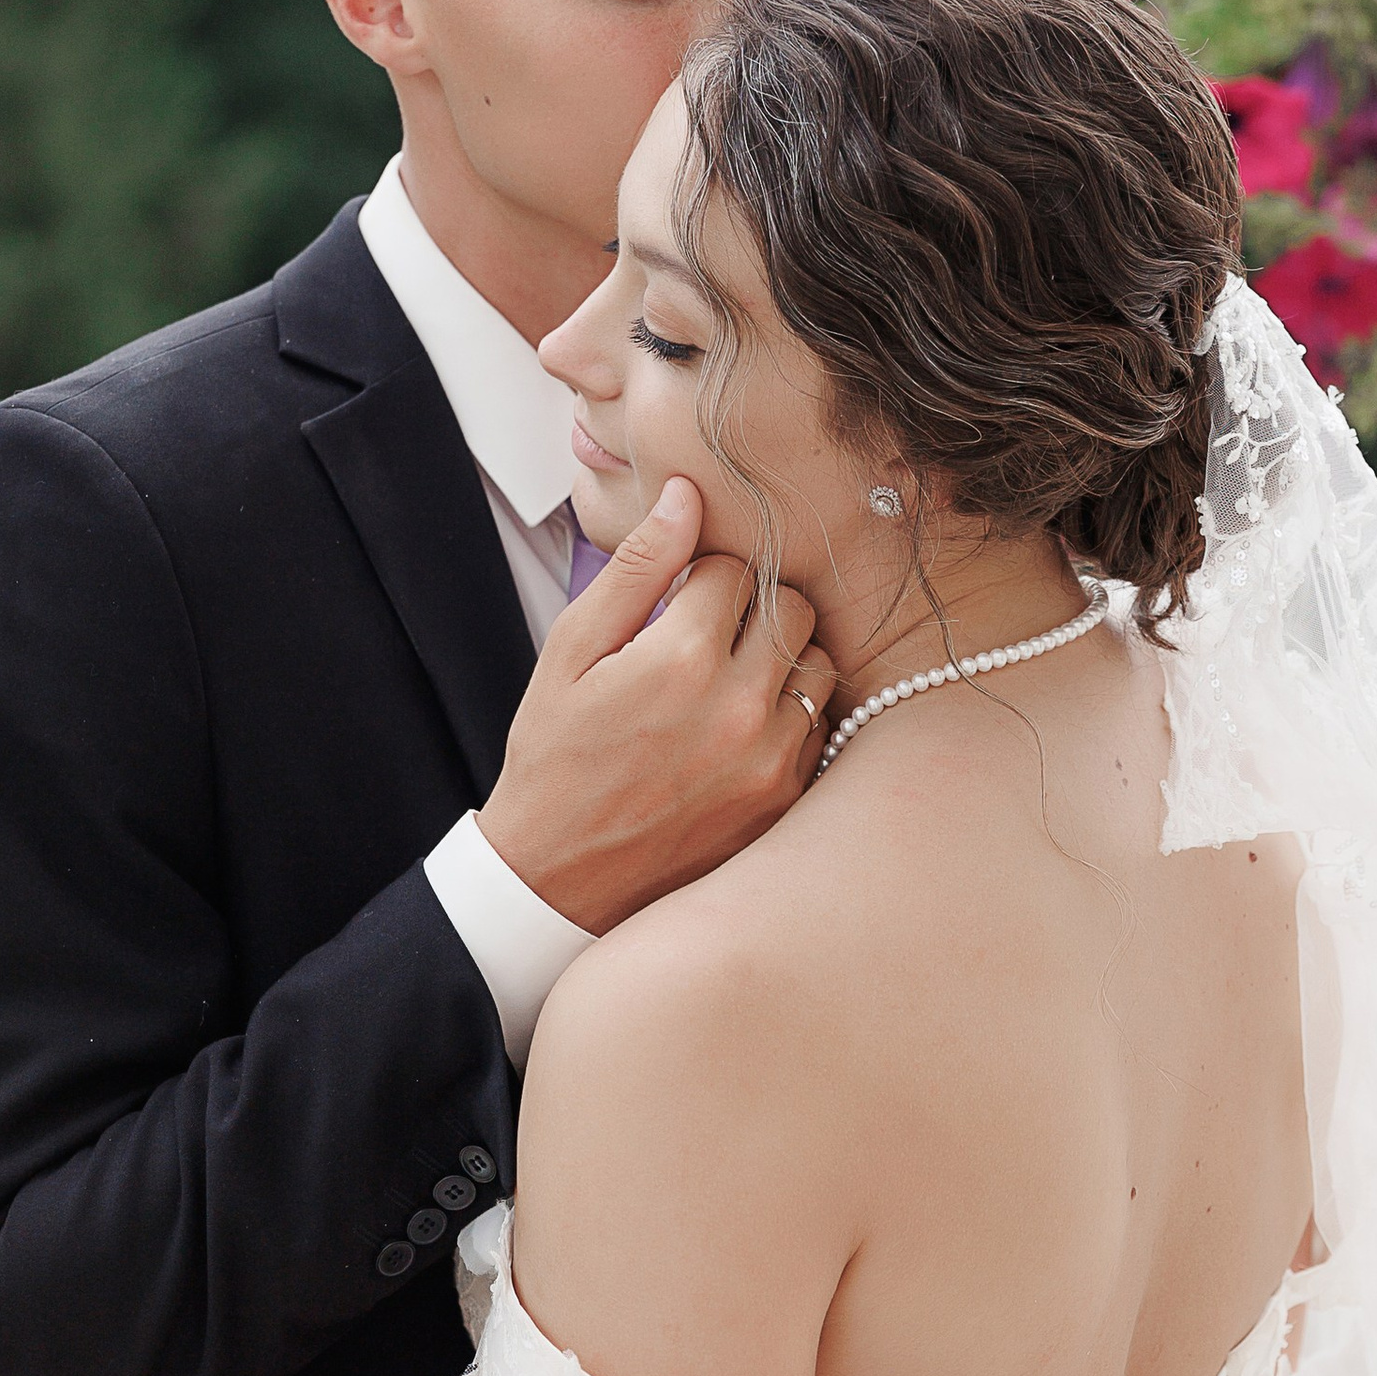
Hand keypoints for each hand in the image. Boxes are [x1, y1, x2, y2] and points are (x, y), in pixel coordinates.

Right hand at [479, 478, 836, 931]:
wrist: (558, 880)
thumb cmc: (555, 758)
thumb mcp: (571, 652)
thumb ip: (636, 568)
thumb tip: (686, 495)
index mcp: (680, 659)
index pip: (735, 568)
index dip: (702, 578)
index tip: (677, 604)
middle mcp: (738, 708)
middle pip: (792, 606)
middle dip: (752, 607)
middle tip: (706, 636)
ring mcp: (770, 760)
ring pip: (818, 663)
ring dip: (781, 659)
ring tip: (728, 681)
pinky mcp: (786, 801)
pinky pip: (821, 727)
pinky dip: (791, 716)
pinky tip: (740, 729)